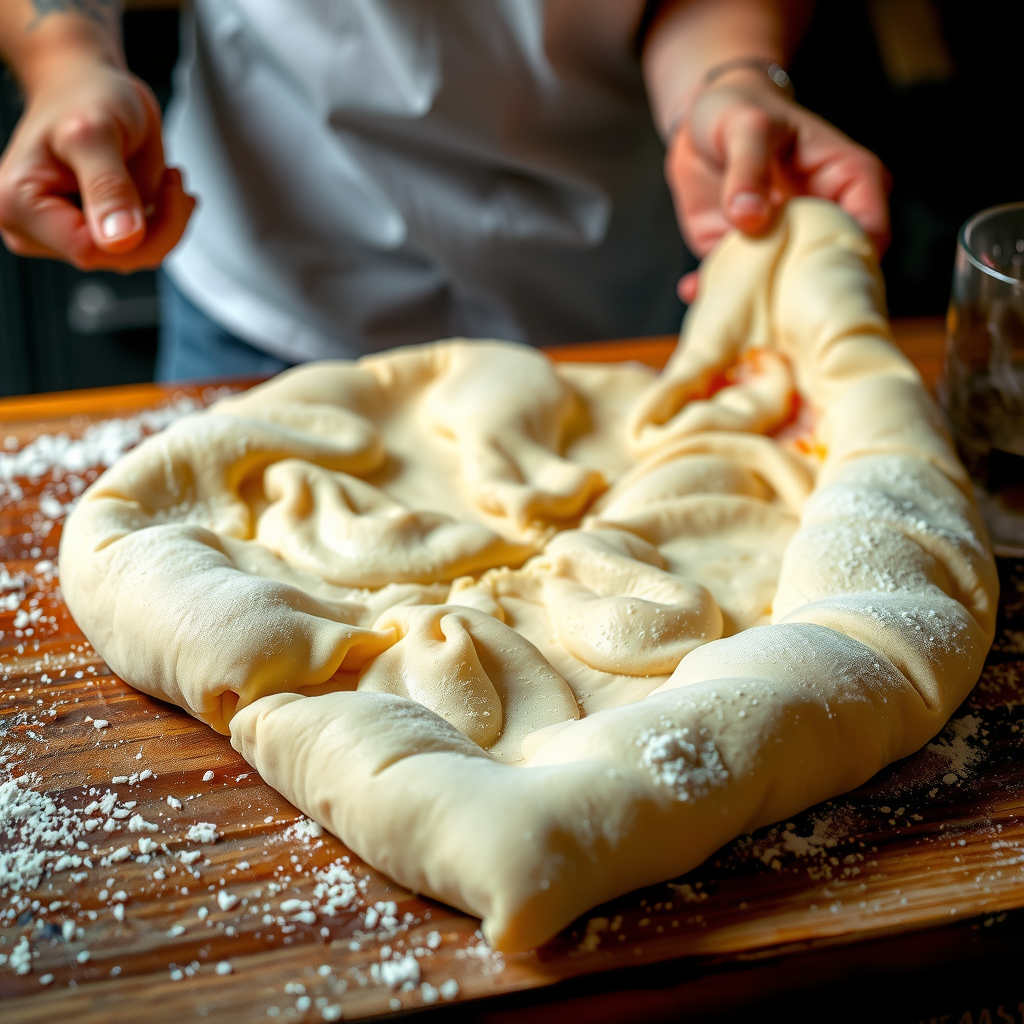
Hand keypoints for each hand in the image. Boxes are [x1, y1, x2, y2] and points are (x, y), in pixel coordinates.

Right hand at [0, 57, 193, 271]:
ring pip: (133, 257)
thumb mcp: (97, 132)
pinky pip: (139, 248)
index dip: (142, 232)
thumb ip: (108, 186)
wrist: (89, 85)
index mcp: (19, 204)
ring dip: (166, 224)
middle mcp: (33, 227)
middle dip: (160, 227)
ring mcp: (61, 234)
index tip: (171, 189)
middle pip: (116, 258)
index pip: (91, 251)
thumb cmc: (85, 96)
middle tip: (175, 182)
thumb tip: (119, 240)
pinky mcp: (88, 234)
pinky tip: (168, 195)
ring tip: (171, 182)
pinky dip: (164, 224)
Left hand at [666, 71, 889, 301]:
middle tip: (775, 315)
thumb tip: (749, 217)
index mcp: (848, 180)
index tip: (819, 286)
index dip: (851, 262)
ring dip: (758, 303)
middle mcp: (823, 219)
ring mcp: (785, 241)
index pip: (869, 230)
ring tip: (728, 309)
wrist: (700, 124)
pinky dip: (714, 291)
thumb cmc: (739, 109)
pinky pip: (738, 283)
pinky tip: (690, 289)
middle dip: (806, 298)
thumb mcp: (746, 127)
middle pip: (831, 270)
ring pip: (785, 286)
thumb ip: (748, 170)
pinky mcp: (747, 254)